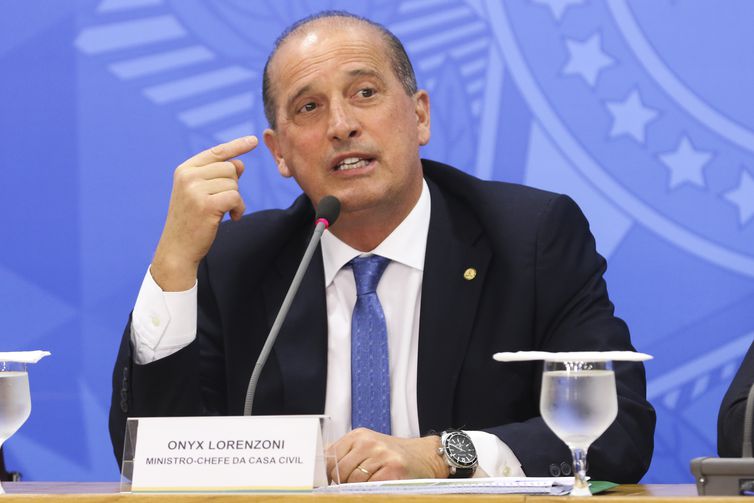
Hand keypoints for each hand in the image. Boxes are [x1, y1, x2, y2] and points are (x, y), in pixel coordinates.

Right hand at [151, 136, 257, 290]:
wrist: (178, 249)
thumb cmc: (192, 221)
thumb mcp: (200, 194)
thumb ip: (217, 177)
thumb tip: (240, 163)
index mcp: (185, 169)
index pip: (216, 152)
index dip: (236, 146)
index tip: (253, 140)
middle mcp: (188, 175)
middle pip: (230, 168)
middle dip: (234, 186)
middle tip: (223, 203)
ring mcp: (195, 189)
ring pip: (234, 183)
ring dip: (236, 200)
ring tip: (224, 212)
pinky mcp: (206, 204)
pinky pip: (236, 197)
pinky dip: (239, 208)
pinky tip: (232, 217)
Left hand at [326, 428, 447, 482]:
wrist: (424, 456)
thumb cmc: (392, 454)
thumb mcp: (367, 446)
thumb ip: (345, 454)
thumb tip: (320, 467)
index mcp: (358, 435)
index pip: (330, 457)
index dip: (328, 474)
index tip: (330, 481)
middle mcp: (369, 442)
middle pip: (341, 472)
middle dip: (344, 483)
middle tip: (354, 484)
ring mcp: (381, 455)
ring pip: (354, 481)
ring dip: (359, 488)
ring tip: (370, 482)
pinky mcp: (393, 469)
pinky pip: (371, 486)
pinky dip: (372, 490)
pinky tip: (380, 484)